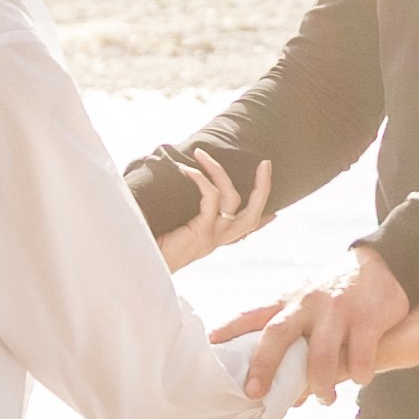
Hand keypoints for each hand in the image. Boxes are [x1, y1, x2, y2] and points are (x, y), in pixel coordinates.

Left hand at [155, 151, 272, 273]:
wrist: (143, 265)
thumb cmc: (152, 243)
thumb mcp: (174, 228)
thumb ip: (185, 216)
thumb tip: (177, 187)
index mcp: (214, 240)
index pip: (247, 230)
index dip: (263, 221)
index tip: (275, 213)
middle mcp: (219, 239)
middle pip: (254, 214)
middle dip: (263, 187)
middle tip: (265, 164)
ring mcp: (213, 236)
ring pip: (233, 198)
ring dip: (218, 171)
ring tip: (201, 153)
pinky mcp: (202, 232)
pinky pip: (211, 198)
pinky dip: (201, 179)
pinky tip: (186, 170)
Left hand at [244, 248, 409, 404]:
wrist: (385, 265)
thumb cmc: (338, 299)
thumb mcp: (309, 308)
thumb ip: (298, 348)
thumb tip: (292, 399)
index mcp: (289, 302)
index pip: (252, 315)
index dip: (229, 329)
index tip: (209, 344)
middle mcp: (308, 304)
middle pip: (278, 333)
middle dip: (263, 364)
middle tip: (254, 392)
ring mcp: (337, 310)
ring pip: (321, 354)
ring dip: (320, 383)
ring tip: (324, 399)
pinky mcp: (367, 318)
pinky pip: (361, 355)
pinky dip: (359, 373)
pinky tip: (360, 378)